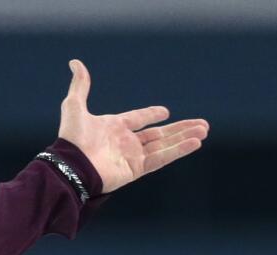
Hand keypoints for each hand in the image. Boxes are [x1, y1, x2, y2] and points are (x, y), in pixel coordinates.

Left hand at [58, 59, 208, 193]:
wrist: (71, 166)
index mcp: (113, 127)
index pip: (137, 119)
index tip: (165, 112)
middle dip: (179, 128)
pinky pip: (161, 158)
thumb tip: (75, 62)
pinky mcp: (135, 169)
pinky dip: (178, 150)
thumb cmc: (72, 138)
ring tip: (204, 130)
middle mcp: (125, 142)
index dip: (151, 114)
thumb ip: (80, 86)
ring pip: (164, 145)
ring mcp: (131, 156)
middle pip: (158, 134)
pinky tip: (195, 142)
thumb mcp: (75, 106)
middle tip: (201, 124)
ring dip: (185, 137)